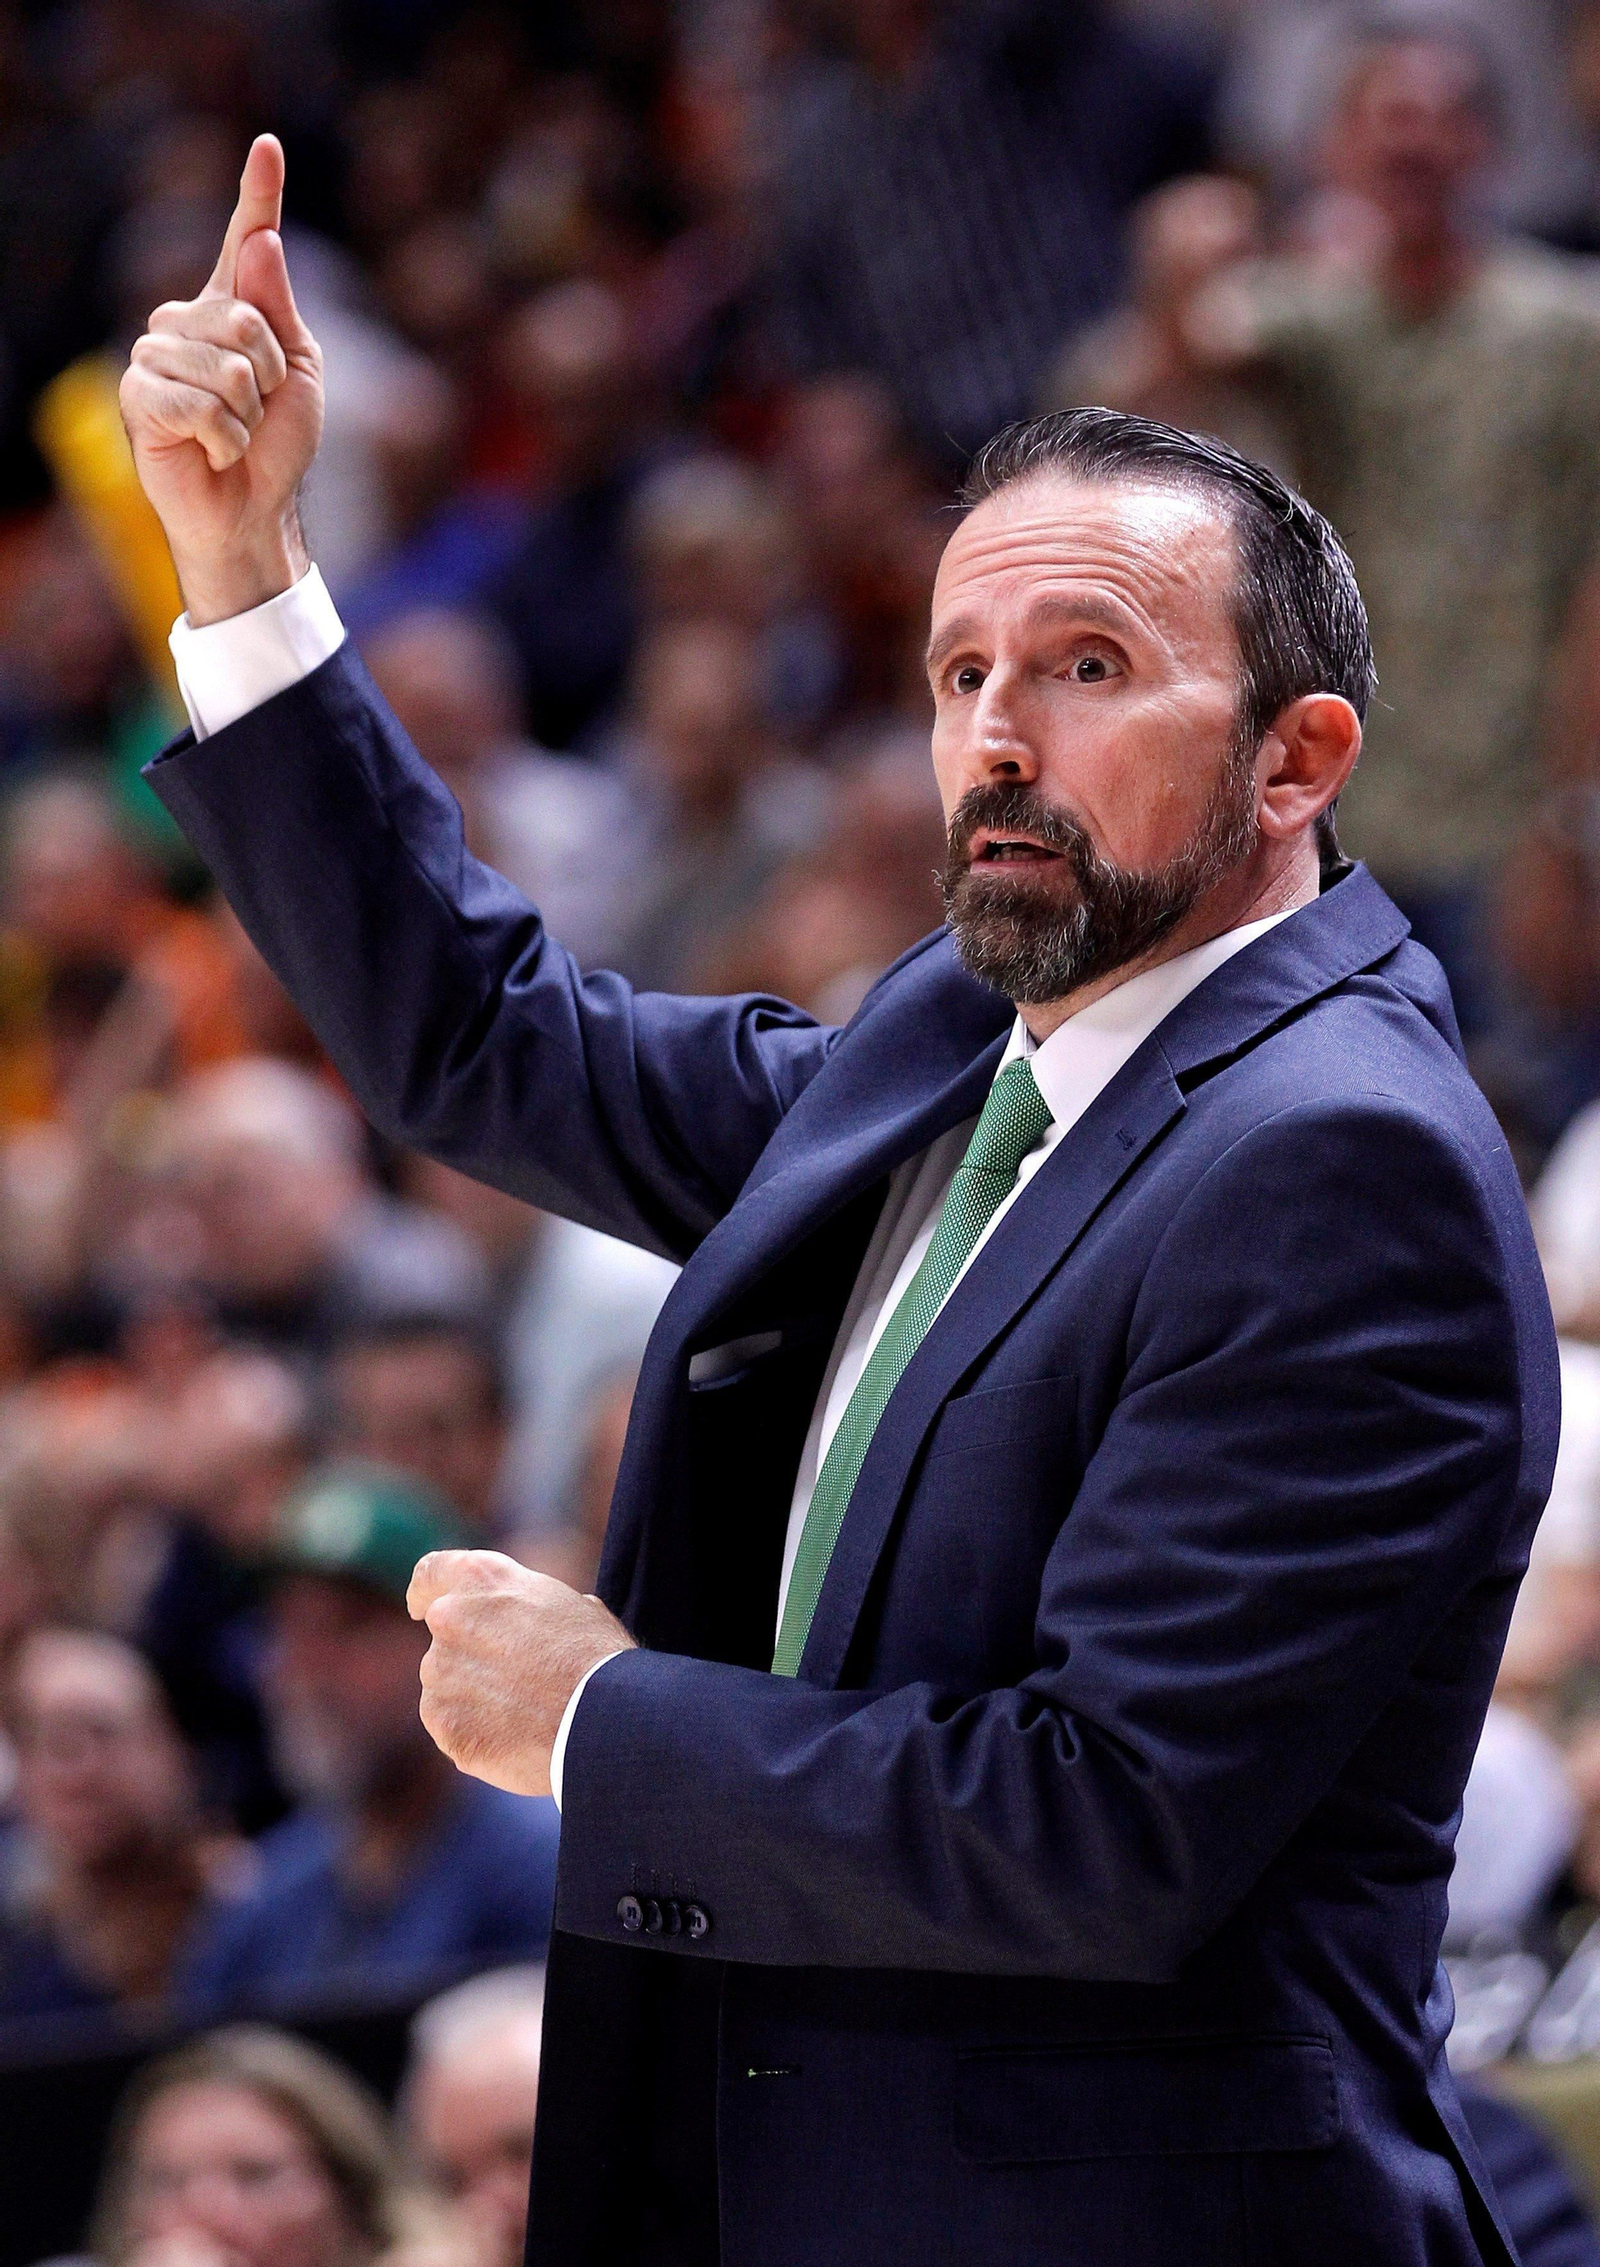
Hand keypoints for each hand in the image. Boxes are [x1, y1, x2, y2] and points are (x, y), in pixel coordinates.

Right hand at [119, 133, 322, 623]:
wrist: (252, 509)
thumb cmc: (275, 444)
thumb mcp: (299, 375)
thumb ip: (279, 311)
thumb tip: (262, 241)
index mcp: (232, 308)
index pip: (244, 240)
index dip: (258, 194)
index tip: (269, 147)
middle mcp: (187, 321)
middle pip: (245, 318)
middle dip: (269, 376)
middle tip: (258, 411)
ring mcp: (157, 355)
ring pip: (225, 365)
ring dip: (246, 414)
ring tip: (234, 434)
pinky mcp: (140, 395)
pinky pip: (199, 403)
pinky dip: (223, 438)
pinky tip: (213, 450)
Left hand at [408, 1549, 635, 1797]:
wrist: (603, 1720)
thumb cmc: (596, 1657)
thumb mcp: (567, 1604)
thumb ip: (526, 1605)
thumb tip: (527, 1621)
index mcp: (480, 1579)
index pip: (430, 1573)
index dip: (423, 1591)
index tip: (419, 1607)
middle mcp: (449, 1617)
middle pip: (444, 1636)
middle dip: (466, 1653)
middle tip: (507, 1677)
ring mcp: (440, 1672)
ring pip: (444, 1683)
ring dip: (470, 1694)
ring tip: (522, 1713)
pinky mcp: (442, 1721)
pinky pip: (449, 1724)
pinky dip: (472, 1731)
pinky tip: (512, 1737)